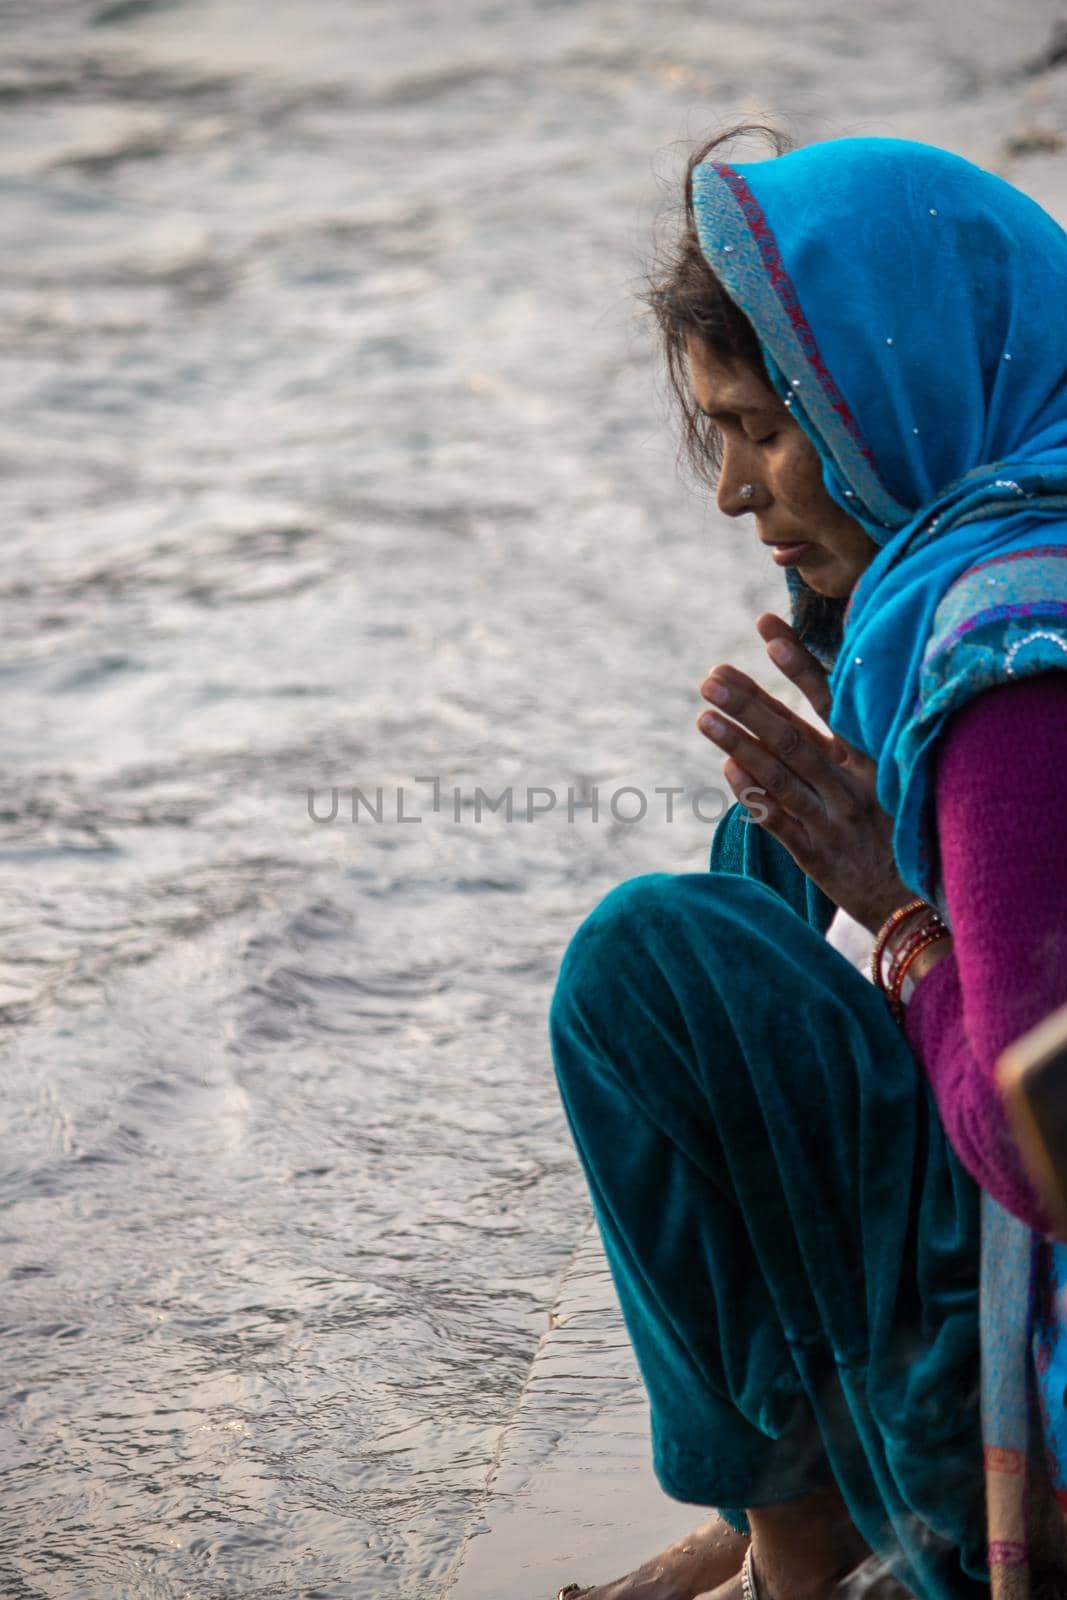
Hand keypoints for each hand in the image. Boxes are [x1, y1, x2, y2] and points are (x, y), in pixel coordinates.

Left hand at [697, 612, 911, 932]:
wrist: (916, 905)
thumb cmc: (899, 831)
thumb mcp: (889, 779)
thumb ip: (852, 739)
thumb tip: (826, 683)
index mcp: (871, 758)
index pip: (831, 699)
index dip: (797, 662)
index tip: (766, 627)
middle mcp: (851, 783)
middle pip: (792, 734)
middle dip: (750, 701)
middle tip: (711, 675)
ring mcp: (831, 818)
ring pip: (779, 773)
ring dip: (739, 742)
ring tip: (704, 714)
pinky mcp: (816, 854)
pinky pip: (778, 819)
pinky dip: (753, 794)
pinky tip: (727, 769)